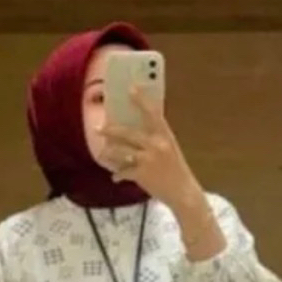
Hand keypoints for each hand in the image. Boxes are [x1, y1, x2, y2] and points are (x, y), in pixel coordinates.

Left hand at [97, 87, 203, 211]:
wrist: (183, 193)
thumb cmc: (176, 171)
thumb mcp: (170, 150)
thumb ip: (156, 139)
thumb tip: (136, 131)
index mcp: (165, 136)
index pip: (152, 113)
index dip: (141, 100)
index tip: (131, 88)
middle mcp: (156, 145)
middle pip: (128, 132)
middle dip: (111, 130)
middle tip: (99, 127)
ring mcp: (148, 159)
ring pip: (121, 151)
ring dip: (109, 152)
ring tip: (101, 153)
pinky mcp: (142, 174)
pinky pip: (123, 172)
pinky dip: (118, 175)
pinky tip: (115, 177)